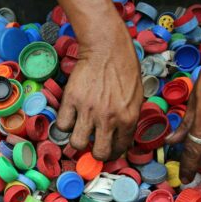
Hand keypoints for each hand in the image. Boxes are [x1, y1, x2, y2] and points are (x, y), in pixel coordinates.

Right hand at [56, 30, 143, 160]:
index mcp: (128, 118)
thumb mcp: (137, 97)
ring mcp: (88, 110)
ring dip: (79, 140)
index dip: (113, 151)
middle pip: (98, 153)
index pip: (120, 148)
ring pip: (77, 143)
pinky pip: (63, 125)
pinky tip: (71, 117)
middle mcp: (108, 118)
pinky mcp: (71, 100)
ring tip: (81, 131)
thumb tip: (120, 137)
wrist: (107, 48)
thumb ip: (129, 119)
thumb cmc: (125, 69)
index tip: (109, 149)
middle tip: (94, 144)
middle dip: (96, 152)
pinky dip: (66, 124)